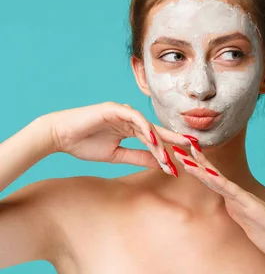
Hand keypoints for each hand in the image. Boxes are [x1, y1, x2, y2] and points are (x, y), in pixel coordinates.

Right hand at [41, 102, 191, 171]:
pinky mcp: (113, 109)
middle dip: (176, 141)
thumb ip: (138, 157)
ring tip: (170, 158)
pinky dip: (144, 128)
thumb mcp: (116, 155)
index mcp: (131, 129)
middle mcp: (130, 119)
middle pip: (158, 131)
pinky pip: (133, 118)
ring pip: (147, 127)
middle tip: (195, 151)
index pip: (156, 138)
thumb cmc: (85, 144)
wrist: (61, 136)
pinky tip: (153, 139)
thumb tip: (158, 164)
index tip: (186, 160)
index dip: (171, 148)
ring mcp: (122, 112)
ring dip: (159, 143)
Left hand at [172, 143, 264, 260]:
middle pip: (211, 177)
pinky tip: (206, 173)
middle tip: (176, 147)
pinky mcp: (252, 206)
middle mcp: (239, 198)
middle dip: (193, 163)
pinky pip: (231, 192)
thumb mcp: (252, 231)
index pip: (212, 185)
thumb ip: (242, 221)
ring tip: (185, 153)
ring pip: (217, 180)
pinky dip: (218, 181)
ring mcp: (245, 200)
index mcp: (236, 204)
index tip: (182, 160)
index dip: (197, 172)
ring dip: (201, 167)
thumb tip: (233, 215)